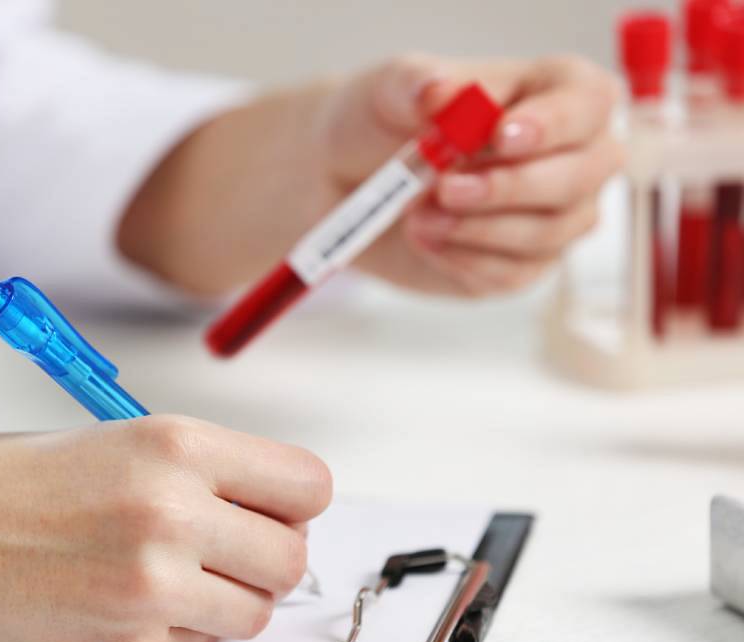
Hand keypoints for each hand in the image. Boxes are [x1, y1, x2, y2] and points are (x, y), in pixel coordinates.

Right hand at [0, 416, 331, 641]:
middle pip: (291, 557)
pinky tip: (122, 608)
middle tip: (222, 555)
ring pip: (254, 614)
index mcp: (172, 445)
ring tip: (167, 583)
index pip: (306, 485)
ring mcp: (149, 588)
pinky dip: (173, 637)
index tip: (274, 512)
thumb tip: (261, 503)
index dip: (293, 503)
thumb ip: (193, 471)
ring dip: (224, 604)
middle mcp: (169, 513)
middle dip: (263, 559)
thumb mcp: (107, 442)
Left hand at [119, 53, 620, 297]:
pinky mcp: (498, 263)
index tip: (490, 145)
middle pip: (584, 179)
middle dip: (511, 196)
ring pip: (548, 238)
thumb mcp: (368, 97)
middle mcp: (542, 155)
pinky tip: (424, 247)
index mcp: (529, 96)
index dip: (556, 129)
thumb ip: (409, 93)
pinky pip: (508, 277)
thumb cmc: (352, 127)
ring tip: (416, 222)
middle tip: (434, 200)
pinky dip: (468, 267)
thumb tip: (448, 94)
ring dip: (482, 237)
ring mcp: (527, 214)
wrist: (328, 185)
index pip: (585, 105)